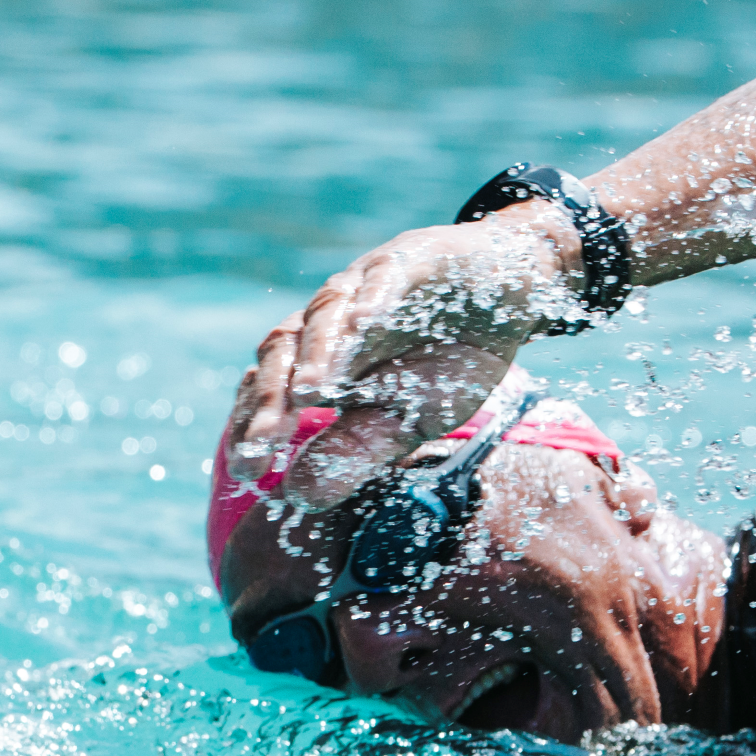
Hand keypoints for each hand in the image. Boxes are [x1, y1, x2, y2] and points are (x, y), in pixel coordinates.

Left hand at [224, 203, 579, 508]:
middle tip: (261, 444)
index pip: (272, 392)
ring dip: (319, 352)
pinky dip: (372, 302)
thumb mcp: (405, 422)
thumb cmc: (450, 361)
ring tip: (310, 392)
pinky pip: (383, 279)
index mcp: (321, 362)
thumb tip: (296, 496)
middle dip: (270, 399)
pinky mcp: (406, 259)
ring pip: (326, 313)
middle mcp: (329, 321)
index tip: (246, 472)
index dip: (254, 429)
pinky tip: (363, 326)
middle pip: (283, 351)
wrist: (509, 295)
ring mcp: (362, 286)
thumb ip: (353, 454)